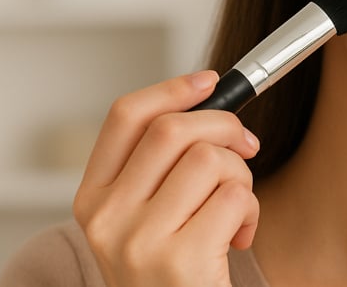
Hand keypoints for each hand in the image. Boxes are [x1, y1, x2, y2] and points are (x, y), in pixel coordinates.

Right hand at [73, 71, 260, 286]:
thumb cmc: (173, 271)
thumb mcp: (148, 218)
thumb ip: (162, 168)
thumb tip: (210, 103)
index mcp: (95, 199)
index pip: (125, 117)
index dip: (173, 88)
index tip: (210, 80)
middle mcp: (109, 217)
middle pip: (174, 129)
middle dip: (226, 127)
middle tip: (247, 148)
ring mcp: (141, 239)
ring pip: (211, 160)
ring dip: (242, 176)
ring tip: (236, 210)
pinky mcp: (181, 258)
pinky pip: (237, 196)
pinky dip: (251, 211)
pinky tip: (238, 238)